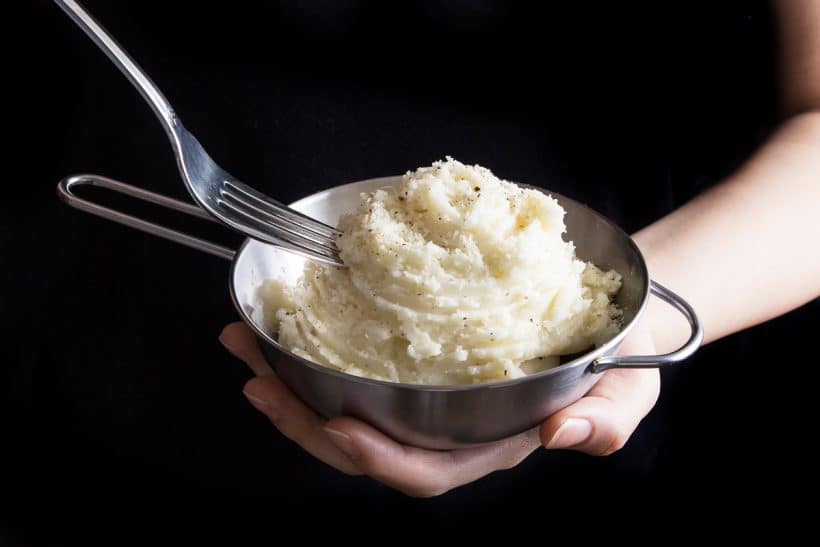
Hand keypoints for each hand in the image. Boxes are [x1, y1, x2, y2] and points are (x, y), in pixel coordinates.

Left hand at [219, 320, 658, 496]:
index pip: (423, 471)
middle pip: (364, 444)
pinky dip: (314, 351)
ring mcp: (428, 398)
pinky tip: (282, 326)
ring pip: (348, 405)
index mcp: (488, 445)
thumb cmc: (621, 361)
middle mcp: (448, 429)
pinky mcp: (420, 361)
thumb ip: (605, 421)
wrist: (614, 322)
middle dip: (303, 420)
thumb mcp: (627, 392)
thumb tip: (563, 437)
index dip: (377, 457)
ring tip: (245, 343)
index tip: (336, 424)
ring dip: (290, 380)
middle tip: (254, 378)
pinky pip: (357, 368)